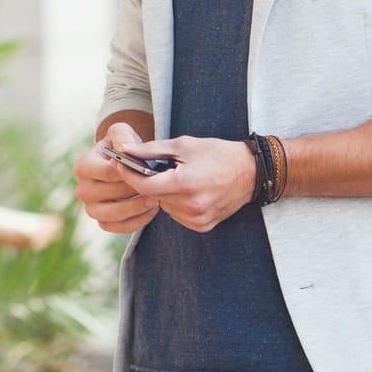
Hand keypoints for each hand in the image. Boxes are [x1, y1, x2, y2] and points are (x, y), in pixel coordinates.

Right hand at [74, 123, 161, 233]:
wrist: (124, 165)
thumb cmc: (122, 148)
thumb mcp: (122, 134)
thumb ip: (122, 137)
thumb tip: (124, 149)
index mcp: (83, 166)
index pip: (107, 172)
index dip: (128, 173)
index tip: (147, 170)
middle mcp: (82, 189)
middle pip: (108, 194)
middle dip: (133, 190)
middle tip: (155, 187)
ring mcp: (91, 208)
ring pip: (111, 214)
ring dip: (135, 208)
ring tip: (154, 200)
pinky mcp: (102, 222)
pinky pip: (117, 228)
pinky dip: (135, 222)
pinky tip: (151, 211)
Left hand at [119, 135, 256, 232]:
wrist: (251, 172)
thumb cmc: (217, 153)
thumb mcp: (183, 145)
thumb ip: (151, 150)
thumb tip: (125, 150)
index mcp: (185, 183)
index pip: (144, 186)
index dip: (129, 175)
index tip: (121, 164)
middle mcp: (191, 206)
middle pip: (152, 196)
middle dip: (148, 182)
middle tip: (152, 167)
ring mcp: (198, 219)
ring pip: (164, 207)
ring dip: (163, 194)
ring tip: (177, 178)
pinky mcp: (203, 226)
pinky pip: (177, 216)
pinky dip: (176, 204)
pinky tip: (188, 191)